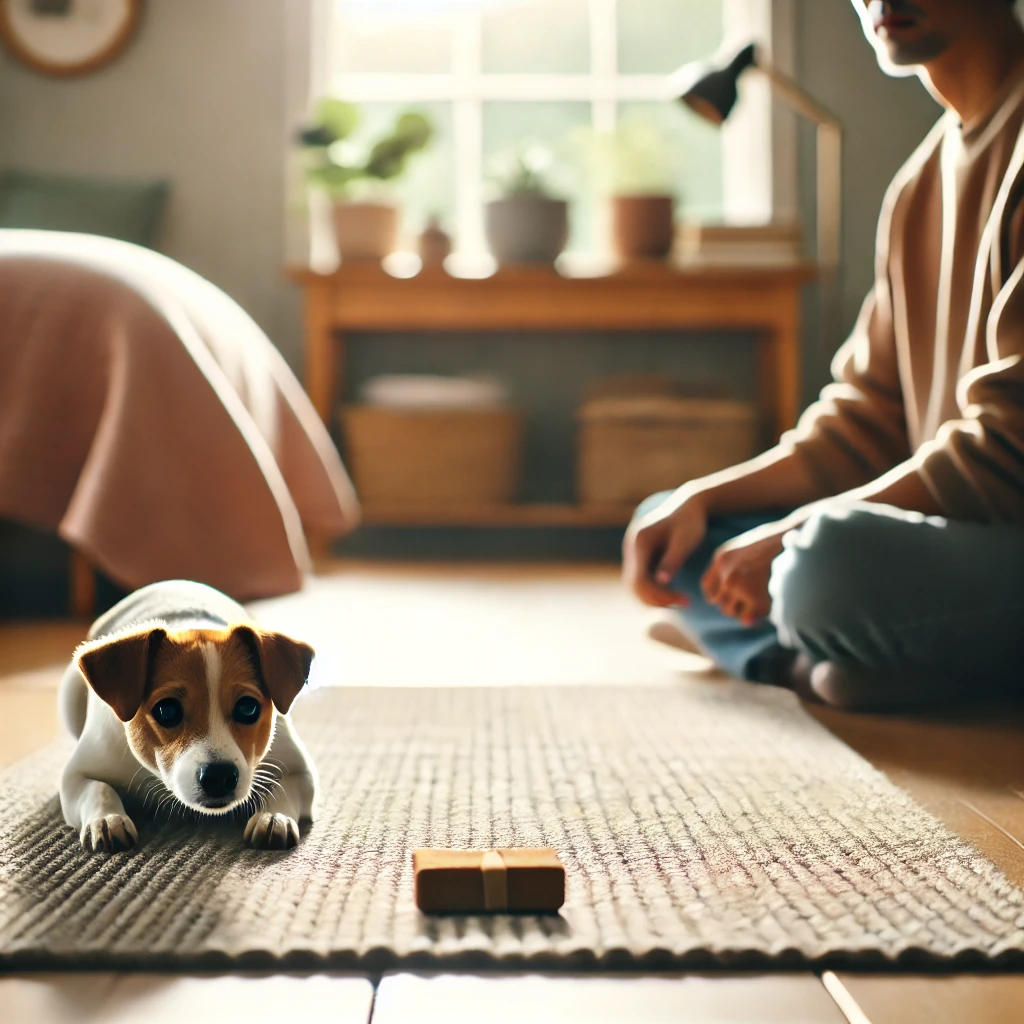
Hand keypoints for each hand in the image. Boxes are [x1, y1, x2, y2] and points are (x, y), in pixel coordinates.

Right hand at [623, 490, 707, 606]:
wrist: (688, 506)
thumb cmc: (690, 521)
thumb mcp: (685, 540)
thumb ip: (672, 560)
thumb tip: (661, 582)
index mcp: (639, 542)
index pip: (640, 579)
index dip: (660, 595)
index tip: (685, 600)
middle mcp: (631, 548)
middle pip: (635, 586)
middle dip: (658, 599)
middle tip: (685, 603)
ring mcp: (633, 553)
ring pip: (636, 586)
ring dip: (656, 597)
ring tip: (681, 600)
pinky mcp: (640, 557)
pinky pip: (642, 580)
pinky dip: (656, 590)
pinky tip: (675, 592)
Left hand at [701, 520, 790, 625]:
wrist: (795, 542)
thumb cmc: (770, 545)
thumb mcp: (741, 550)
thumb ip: (730, 573)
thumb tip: (730, 604)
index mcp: (722, 560)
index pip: (707, 587)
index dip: (717, 593)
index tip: (729, 592)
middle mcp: (728, 575)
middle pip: (716, 601)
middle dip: (729, 601)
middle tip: (746, 597)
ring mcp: (742, 587)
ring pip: (729, 611)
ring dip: (739, 610)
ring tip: (754, 602)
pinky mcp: (758, 599)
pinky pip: (747, 617)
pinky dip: (753, 616)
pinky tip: (763, 606)